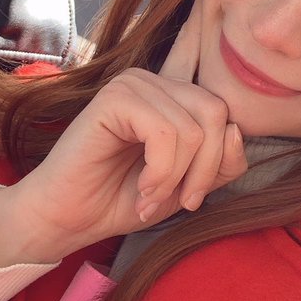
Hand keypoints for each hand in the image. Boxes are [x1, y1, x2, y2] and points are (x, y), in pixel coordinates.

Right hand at [0, 0, 247, 266]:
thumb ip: (220, 162)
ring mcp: (132, 84)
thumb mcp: (187, 184)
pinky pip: (165, 133)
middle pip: (216, 115)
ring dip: (176, 178)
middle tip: (179, 202)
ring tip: (150, 199)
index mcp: (173, 94)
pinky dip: (161, 173)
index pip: (225, 114)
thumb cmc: (122, 199)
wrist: (67, 219)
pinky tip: (142, 191)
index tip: (191, 198)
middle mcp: (154, 81)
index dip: (219, 162)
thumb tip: (234, 131)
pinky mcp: (114, 98)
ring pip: (192, 128)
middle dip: (204, 170)